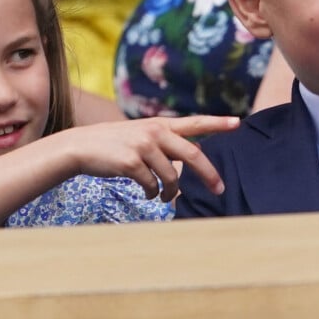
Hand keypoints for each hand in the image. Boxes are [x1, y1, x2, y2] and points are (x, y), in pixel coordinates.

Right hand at [69, 115, 239, 201]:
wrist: (81, 146)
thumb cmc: (115, 144)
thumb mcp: (141, 134)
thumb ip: (164, 142)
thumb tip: (189, 161)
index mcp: (160, 124)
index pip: (195, 122)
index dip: (217, 123)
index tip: (238, 122)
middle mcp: (155, 132)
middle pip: (192, 154)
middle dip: (209, 174)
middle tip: (219, 189)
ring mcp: (143, 146)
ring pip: (171, 177)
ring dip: (171, 192)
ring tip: (165, 196)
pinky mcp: (131, 162)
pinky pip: (152, 186)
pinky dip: (152, 194)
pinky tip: (146, 193)